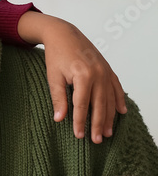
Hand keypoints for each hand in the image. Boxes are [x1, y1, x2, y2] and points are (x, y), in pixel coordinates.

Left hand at [19, 12, 126, 142]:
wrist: (64, 34)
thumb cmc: (56, 55)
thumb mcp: (53, 77)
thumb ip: (58, 98)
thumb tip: (59, 119)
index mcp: (83, 75)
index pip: (82, 105)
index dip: (80, 122)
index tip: (79, 136)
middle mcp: (98, 74)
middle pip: (99, 105)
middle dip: (97, 124)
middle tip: (97, 141)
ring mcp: (105, 71)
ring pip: (110, 99)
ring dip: (110, 117)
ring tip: (107, 132)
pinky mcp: (108, 69)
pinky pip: (116, 88)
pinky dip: (119, 100)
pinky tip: (121, 112)